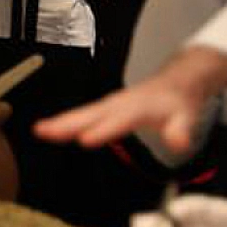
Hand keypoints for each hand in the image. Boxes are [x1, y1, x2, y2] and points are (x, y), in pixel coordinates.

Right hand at [35, 45, 226, 150]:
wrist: (176, 83)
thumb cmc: (178, 101)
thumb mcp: (187, 116)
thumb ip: (180, 131)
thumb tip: (179, 142)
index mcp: (137, 107)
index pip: (117, 121)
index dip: (102, 130)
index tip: (85, 139)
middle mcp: (118, 104)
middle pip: (89, 114)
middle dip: (66, 123)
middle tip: (44, 131)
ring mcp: (108, 105)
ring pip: (81, 113)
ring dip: (60, 122)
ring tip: (39, 130)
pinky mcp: (104, 108)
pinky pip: (81, 114)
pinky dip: (64, 121)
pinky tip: (51, 130)